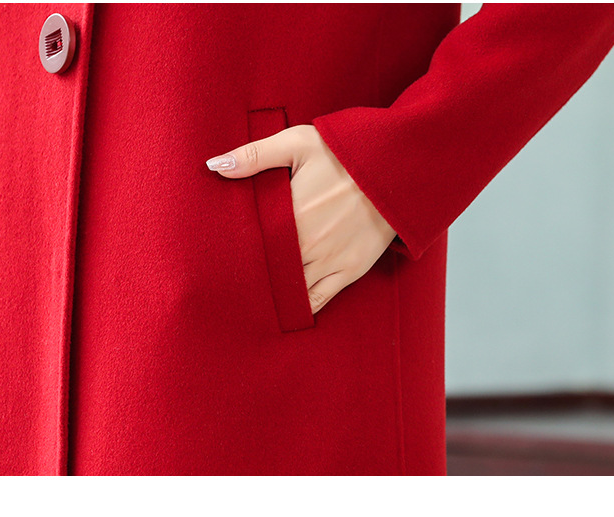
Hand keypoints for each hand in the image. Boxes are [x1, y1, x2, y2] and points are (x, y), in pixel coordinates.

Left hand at [206, 124, 396, 313]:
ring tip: (253, 294)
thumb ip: (254, 156)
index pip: (251, 246)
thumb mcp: (297, 143)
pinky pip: (318, 299)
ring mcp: (329, 262)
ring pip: (290, 288)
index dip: (235, 253)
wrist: (398, 166)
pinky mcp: (349, 270)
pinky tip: (286, 305)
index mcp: (288, 217)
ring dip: (273, 290)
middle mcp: (306, 246)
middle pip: (268, 270)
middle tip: (231, 278)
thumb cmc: (345, 151)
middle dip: (251, 273)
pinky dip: (300, 305)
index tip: (220, 255)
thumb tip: (215, 165)